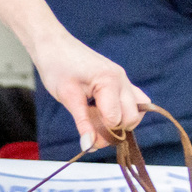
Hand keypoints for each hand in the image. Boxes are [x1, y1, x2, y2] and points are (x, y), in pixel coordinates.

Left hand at [29, 28, 151, 152]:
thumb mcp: (68, 97)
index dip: (102, 133)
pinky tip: (103, 112)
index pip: (116, 120)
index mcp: (110, 81)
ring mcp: (123, 80)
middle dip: (114, 130)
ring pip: (137, 111)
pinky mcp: (120, 81)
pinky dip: (123, 112)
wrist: (54, 45)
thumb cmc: (57, 67)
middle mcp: (122, 80)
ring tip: (98, 120)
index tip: (87, 137)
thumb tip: (89, 146)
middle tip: (91, 130)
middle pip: (132, 118)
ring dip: (121, 122)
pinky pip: (133, 101)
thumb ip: (82, 122)